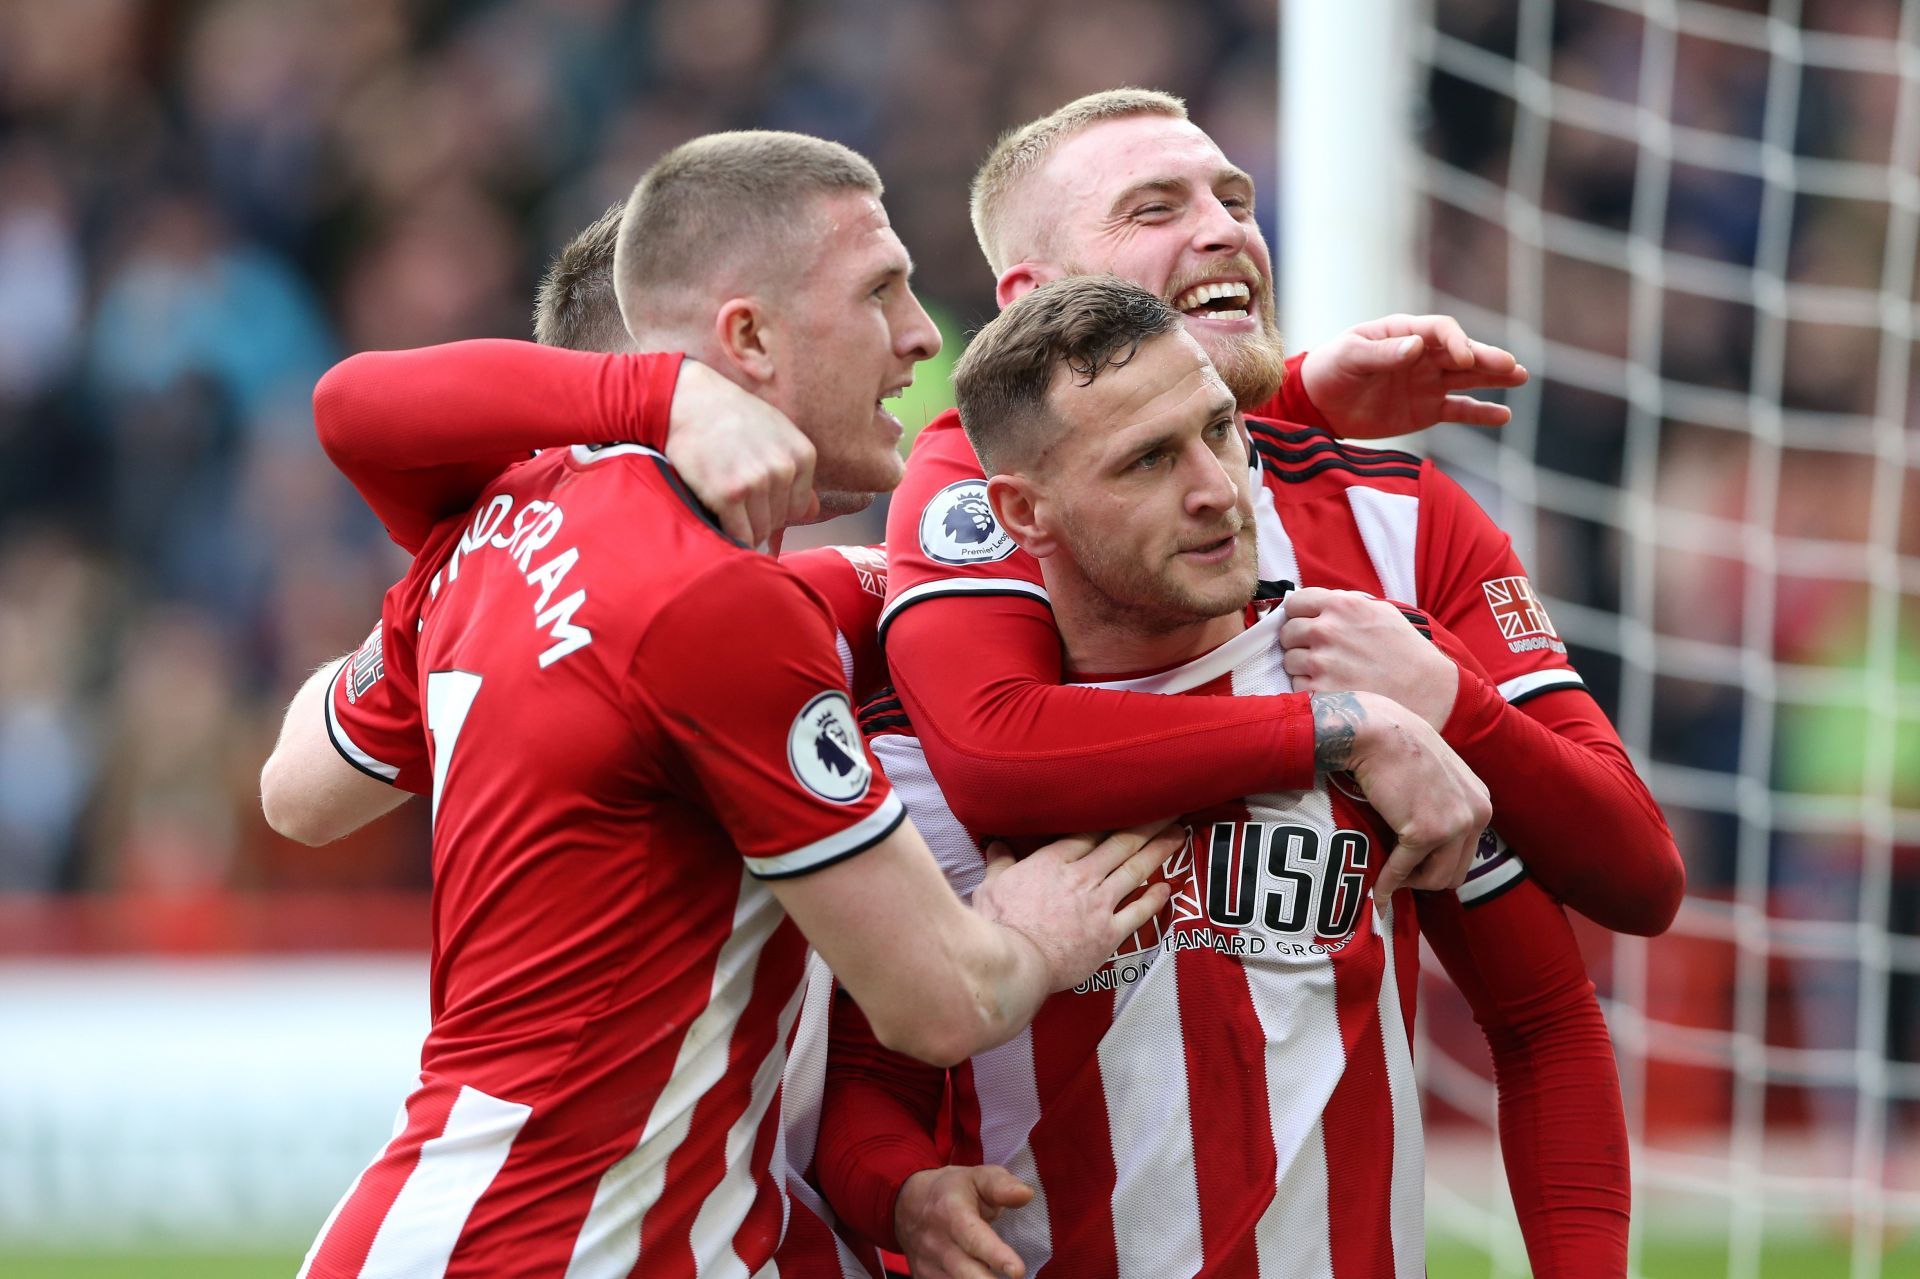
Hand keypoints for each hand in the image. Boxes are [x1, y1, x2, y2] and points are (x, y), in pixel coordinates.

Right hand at [665, 359, 817, 547]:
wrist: (689, 401)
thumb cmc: (732, 416)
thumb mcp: (777, 432)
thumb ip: (797, 472)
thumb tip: (813, 512)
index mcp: (801, 455)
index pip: (799, 508)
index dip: (776, 506)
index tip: (757, 496)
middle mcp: (783, 469)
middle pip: (779, 520)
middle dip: (759, 516)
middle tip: (736, 495)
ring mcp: (756, 482)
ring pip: (759, 531)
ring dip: (743, 526)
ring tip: (726, 504)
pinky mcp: (727, 495)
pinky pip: (738, 534)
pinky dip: (729, 534)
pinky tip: (719, 517)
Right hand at [895, 1164, 1032, 1278]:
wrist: (907, 1204)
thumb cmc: (951, 1190)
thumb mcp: (976, 1177)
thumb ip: (1001, 1185)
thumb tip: (1026, 1195)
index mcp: (951, 1212)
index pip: (973, 1237)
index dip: (995, 1255)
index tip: (1018, 1271)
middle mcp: (937, 1242)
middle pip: (963, 1272)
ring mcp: (928, 1265)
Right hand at [972, 821, 1181, 992]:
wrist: (1017, 962)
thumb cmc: (999, 924)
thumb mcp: (991, 885)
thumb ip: (1000, 862)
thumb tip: (996, 843)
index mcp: (1054, 861)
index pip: (1090, 833)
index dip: (1111, 817)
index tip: (1129, 806)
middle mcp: (1082, 877)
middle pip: (1121, 843)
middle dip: (1147, 824)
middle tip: (1168, 809)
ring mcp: (1099, 904)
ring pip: (1135, 870)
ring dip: (1159, 850)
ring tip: (1178, 835)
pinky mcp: (1109, 934)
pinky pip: (1138, 912)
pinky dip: (1155, 899)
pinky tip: (1168, 887)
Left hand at [1280, 588, 1458, 729]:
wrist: (1427, 690)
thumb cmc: (1406, 651)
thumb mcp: (1381, 612)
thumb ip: (1345, 604)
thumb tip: (1315, 604)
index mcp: (1342, 605)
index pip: (1295, 603)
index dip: (1299, 615)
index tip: (1305, 624)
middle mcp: (1327, 630)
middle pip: (1287, 632)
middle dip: (1299, 642)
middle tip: (1319, 652)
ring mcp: (1321, 662)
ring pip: (1289, 660)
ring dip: (1303, 667)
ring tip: (1330, 672)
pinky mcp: (1319, 691)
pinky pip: (1297, 686)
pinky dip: (1309, 689)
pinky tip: (1333, 688)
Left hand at [1297, 314, 1526, 437]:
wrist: (1318, 403)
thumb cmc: (1331, 369)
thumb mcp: (1350, 356)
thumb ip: (1382, 353)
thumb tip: (1415, 347)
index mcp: (1405, 332)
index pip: (1440, 331)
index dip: (1455, 342)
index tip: (1464, 357)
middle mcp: (1423, 355)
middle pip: (1462, 353)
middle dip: (1486, 358)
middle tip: (1511, 365)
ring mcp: (1428, 382)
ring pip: (1468, 378)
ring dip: (1493, 377)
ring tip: (1520, 376)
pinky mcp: (1427, 409)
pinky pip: (1459, 410)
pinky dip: (1480, 413)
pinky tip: (1504, 415)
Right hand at [1310, 691, 1489, 899]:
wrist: (1377, 731)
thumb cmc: (1397, 745)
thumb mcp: (1437, 773)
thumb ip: (1443, 800)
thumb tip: (1429, 832)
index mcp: (1481, 802)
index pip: (1467, 852)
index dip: (1437, 863)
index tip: (1412, 865)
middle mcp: (1477, 814)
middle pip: (1455, 872)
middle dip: (1425, 878)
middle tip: (1398, 873)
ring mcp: (1454, 824)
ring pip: (1436, 879)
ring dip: (1410, 882)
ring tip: (1387, 876)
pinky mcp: (1426, 832)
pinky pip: (1404, 869)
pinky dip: (1388, 881)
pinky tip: (1377, 888)